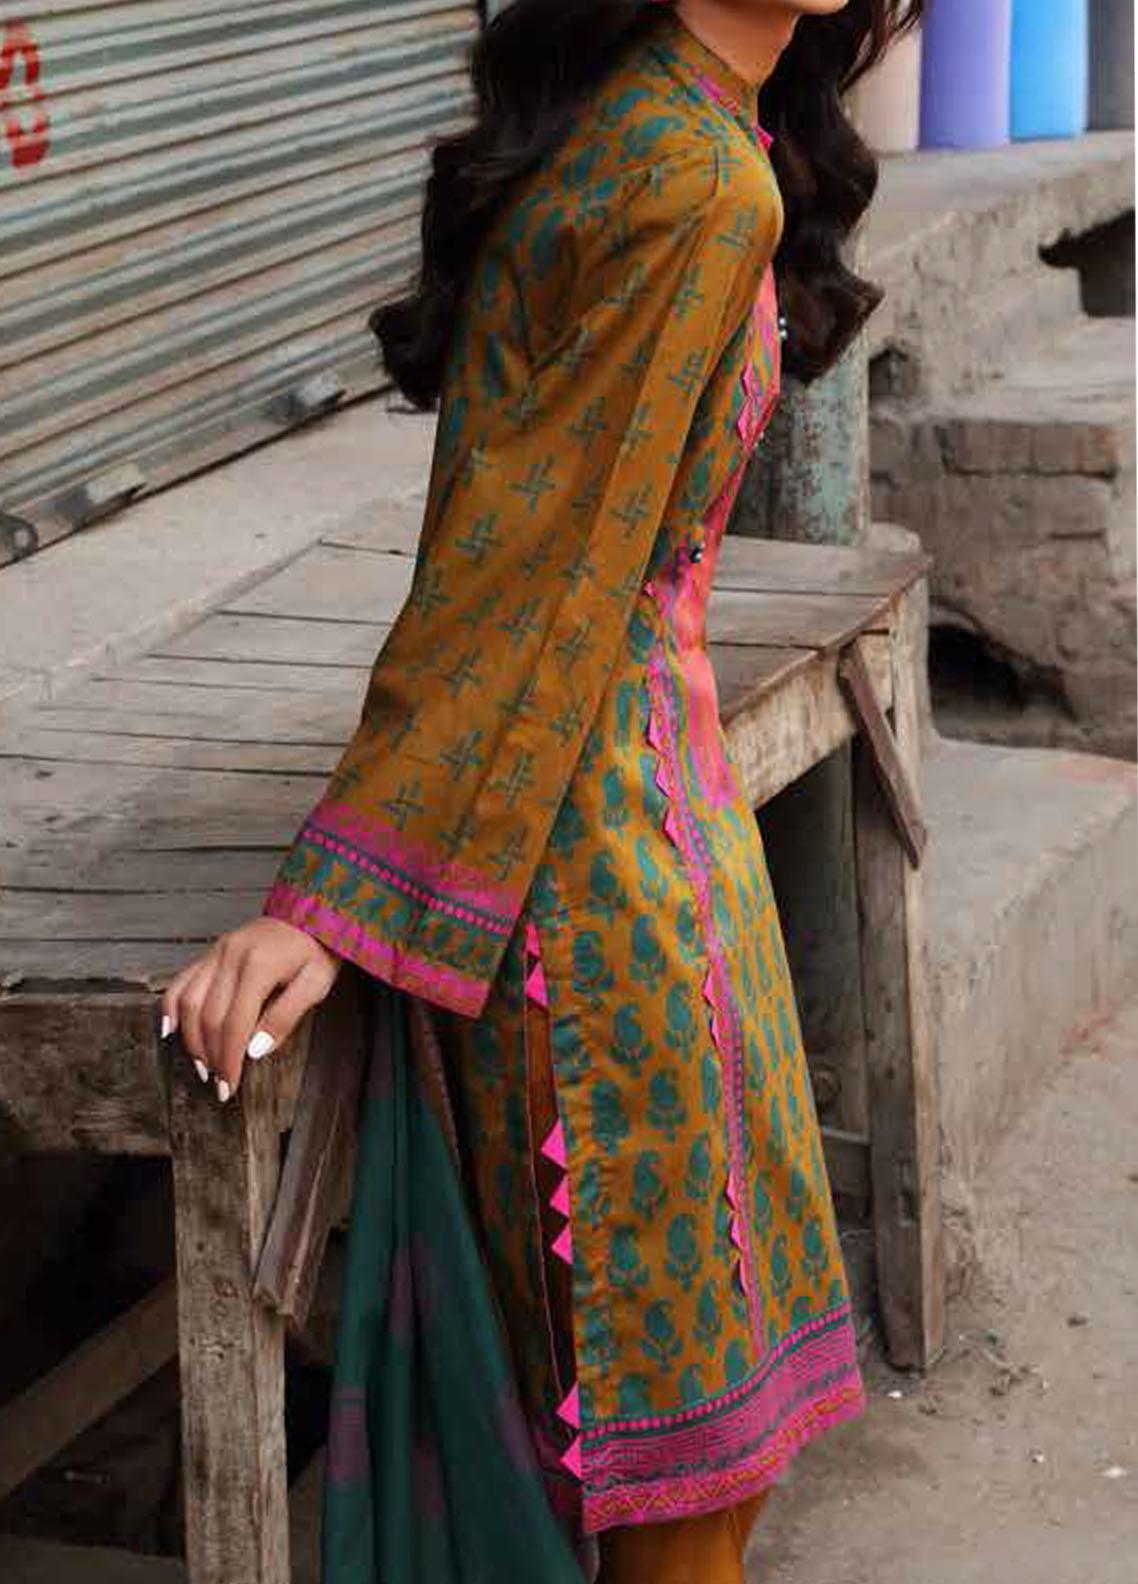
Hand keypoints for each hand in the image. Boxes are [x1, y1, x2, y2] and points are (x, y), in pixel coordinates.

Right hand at [160, 917, 342, 1101]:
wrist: (311, 914)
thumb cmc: (316, 951)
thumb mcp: (315, 985)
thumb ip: (285, 1017)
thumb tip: (254, 1051)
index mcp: (259, 965)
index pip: (235, 1023)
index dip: (230, 1059)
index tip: (229, 1086)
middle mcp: (231, 956)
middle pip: (209, 1017)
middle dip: (211, 1056)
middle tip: (218, 1083)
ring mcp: (217, 952)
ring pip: (188, 1001)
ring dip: (191, 1039)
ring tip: (202, 1065)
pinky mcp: (211, 951)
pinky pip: (181, 981)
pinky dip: (172, 1008)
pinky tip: (170, 1031)